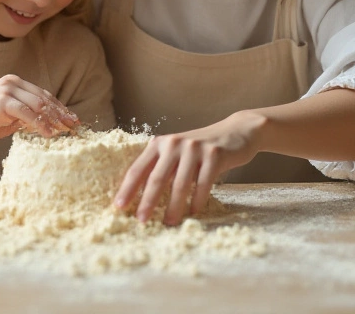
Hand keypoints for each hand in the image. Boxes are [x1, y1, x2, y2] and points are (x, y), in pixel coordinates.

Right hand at [0, 74, 79, 147]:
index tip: (72, 119)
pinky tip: (48, 133)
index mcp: (15, 83)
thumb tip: (53, 122)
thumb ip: (28, 114)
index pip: (43, 95)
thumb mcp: (12, 116)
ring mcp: (6, 90)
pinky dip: (40, 124)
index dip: (60, 107)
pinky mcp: (2, 101)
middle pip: (44, 98)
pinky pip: (27, 113)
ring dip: (53, 119)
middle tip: (73, 126)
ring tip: (64, 131)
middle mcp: (12, 82)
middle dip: (60, 113)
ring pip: (38, 104)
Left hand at [112, 112, 263, 225]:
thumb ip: (162, 168)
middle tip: (141, 221)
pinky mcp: (214, 155)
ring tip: (169, 223)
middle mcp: (174, 143)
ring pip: (180, 184)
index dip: (127, 189)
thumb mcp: (178, 152)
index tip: (119, 207)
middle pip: (156, 178)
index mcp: (160, 143)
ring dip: (173, 207)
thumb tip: (142, 200)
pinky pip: (203, 184)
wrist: (236, 132)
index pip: (138, 168)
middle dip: (147, 202)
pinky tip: (193, 212)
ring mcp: (195, 148)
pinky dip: (197, 201)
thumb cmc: (201, 149)